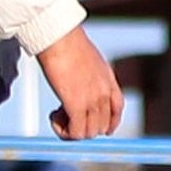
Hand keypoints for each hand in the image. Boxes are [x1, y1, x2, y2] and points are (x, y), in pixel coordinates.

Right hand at [38, 24, 124, 140]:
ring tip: (57, 113)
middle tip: (64, 112)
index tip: (99, 128)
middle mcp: (104, 92)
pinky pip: (75, 133)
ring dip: (71, 129)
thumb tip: (75, 77)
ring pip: (88, 134)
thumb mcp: (85, 56)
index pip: (117, 109)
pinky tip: (53, 117)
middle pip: (101, 127)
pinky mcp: (77, 105)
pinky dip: (63, 131)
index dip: (109, 124)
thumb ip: (86, 71)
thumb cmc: (66, 40)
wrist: (59, 36)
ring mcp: (93, 100)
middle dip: (83, 125)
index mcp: (108, 79)